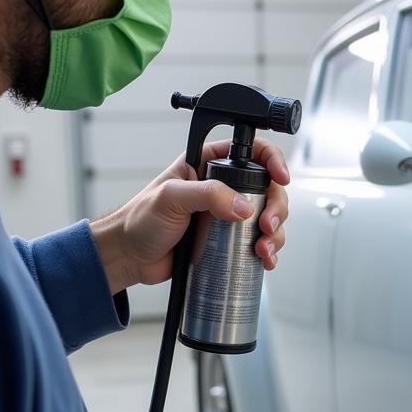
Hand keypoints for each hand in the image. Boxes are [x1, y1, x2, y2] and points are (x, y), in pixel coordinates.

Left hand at [91, 138, 290, 294]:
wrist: (130, 257)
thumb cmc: (140, 221)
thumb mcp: (171, 199)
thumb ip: (207, 194)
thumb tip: (244, 207)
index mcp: (209, 164)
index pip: (252, 151)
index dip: (273, 160)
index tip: (281, 177)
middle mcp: (223, 187)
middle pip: (268, 189)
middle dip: (276, 208)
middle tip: (267, 226)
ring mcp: (228, 214)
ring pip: (268, 217)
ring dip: (275, 234)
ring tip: (263, 250)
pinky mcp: (230, 240)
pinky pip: (260, 241)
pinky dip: (269, 251)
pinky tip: (265, 260)